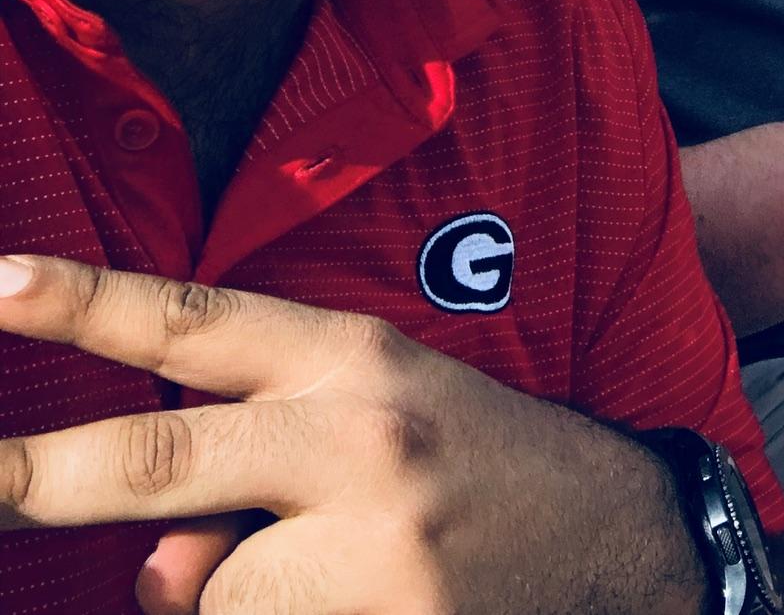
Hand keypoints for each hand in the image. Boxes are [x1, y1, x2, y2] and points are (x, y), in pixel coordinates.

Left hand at [0, 256, 700, 614]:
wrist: (621, 542)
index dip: (86, 302)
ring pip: (202, 593)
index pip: (194, 322)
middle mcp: (357, 440)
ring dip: (222, 597)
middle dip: (33, 479)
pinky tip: (353, 607)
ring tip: (323, 578)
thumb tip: (152, 570)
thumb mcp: (369, 414)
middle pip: (157, 460)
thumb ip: (250, 456)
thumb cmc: (471, 462)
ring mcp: (372, 550)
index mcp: (351, 358)